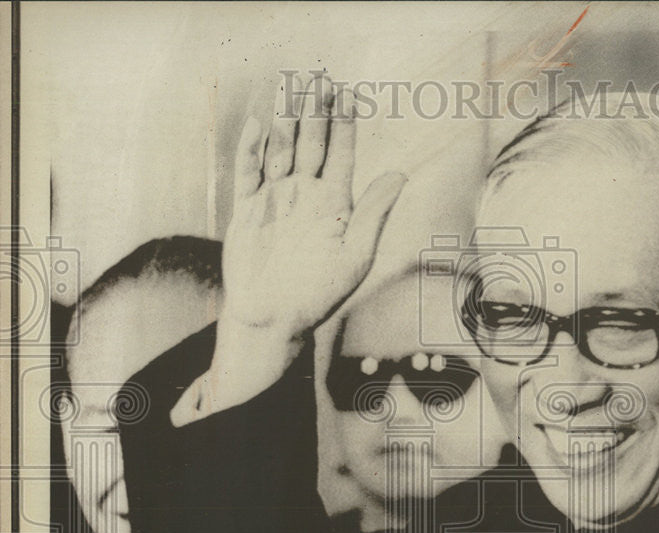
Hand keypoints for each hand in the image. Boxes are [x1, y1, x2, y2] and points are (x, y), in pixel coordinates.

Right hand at [171, 74, 405, 425]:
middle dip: (315, 111)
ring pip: (281, 150)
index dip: (343, 124)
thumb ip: (374, 213)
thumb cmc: (322, 293)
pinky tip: (258, 126)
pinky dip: (252, 150)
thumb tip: (400, 174)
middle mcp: (306, 195)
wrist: (276, 319)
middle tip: (318, 76)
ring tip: (289, 86)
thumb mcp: (356, 255)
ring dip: (285, 120)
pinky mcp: (248, 209)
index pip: (341, 155)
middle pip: (312, 144)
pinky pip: (249, 173)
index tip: (347, 93)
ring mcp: (276, 199)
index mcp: (335, 204)